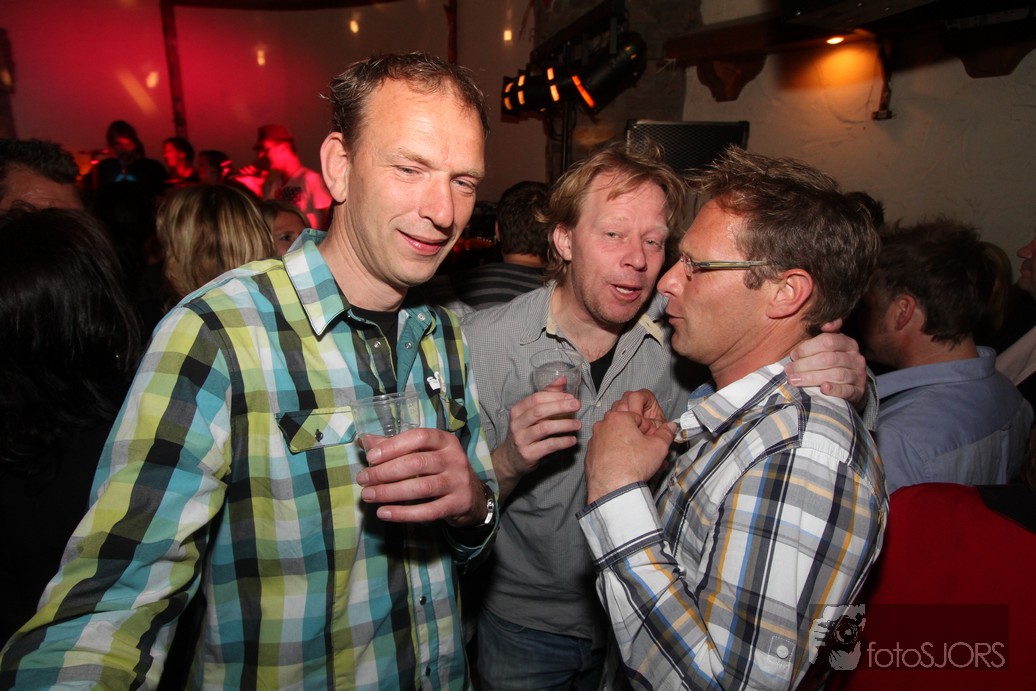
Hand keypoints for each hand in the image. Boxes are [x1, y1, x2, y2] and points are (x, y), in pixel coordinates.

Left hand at [355, 427, 486, 525]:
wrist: (472, 496)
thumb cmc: (441, 469)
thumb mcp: (424, 453)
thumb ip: (395, 446)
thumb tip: (364, 441)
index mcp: (445, 440)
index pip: (419, 437)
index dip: (394, 446)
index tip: (371, 457)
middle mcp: (454, 458)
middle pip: (416, 463)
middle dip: (385, 472)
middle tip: (363, 479)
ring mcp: (458, 482)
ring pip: (421, 487)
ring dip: (389, 492)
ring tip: (368, 495)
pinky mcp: (457, 504)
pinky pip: (428, 511)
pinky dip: (403, 513)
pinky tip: (384, 513)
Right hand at [492, 387, 580, 500]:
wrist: (511, 459)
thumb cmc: (525, 432)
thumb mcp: (531, 414)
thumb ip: (547, 396)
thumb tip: (562, 380)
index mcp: (517, 410)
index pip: (536, 398)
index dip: (555, 396)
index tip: (571, 397)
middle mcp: (517, 423)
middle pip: (539, 411)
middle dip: (560, 406)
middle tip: (577, 405)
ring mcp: (521, 439)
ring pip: (544, 428)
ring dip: (564, 424)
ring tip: (578, 424)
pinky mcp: (528, 454)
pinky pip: (548, 446)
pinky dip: (562, 442)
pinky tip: (572, 440)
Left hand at [584, 391, 676, 503]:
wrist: (613, 488)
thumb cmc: (634, 464)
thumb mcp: (659, 446)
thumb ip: (666, 433)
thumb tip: (670, 427)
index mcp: (618, 418)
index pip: (639, 418)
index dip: (649, 431)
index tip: (652, 441)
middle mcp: (602, 426)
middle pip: (625, 428)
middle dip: (636, 438)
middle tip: (645, 452)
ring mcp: (594, 441)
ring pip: (614, 440)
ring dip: (625, 447)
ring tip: (635, 461)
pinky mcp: (589, 455)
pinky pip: (605, 452)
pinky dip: (613, 456)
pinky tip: (621, 467)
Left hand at [785, 321, 866, 405]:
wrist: (847, 387)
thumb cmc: (830, 364)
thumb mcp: (827, 346)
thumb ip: (824, 334)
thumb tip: (826, 324)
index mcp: (848, 343)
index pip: (828, 341)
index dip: (808, 348)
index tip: (793, 355)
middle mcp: (856, 358)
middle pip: (829, 359)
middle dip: (805, 365)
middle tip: (789, 370)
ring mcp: (859, 375)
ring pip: (836, 374)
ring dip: (812, 378)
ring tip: (794, 380)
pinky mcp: (858, 391)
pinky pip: (846, 390)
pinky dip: (834, 389)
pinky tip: (822, 389)